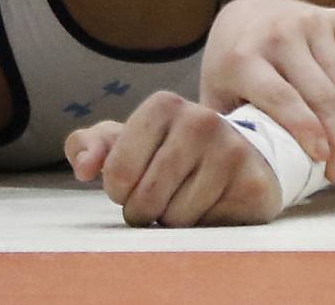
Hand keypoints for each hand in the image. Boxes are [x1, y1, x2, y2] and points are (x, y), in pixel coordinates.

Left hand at [65, 91, 280, 226]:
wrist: (245, 156)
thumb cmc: (173, 150)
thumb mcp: (129, 140)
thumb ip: (93, 146)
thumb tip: (82, 167)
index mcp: (164, 105)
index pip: (116, 173)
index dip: (118, 189)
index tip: (134, 180)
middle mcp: (201, 120)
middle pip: (144, 198)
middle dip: (143, 209)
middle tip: (159, 196)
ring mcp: (231, 151)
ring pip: (174, 218)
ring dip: (171, 220)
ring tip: (187, 197)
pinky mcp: (253, 184)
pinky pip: (205, 228)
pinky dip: (201, 226)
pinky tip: (212, 204)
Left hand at [199, 0, 334, 183]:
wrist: (248, 13)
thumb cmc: (234, 67)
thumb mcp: (218, 95)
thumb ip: (231, 129)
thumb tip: (250, 173)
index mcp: (243, 57)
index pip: (281, 97)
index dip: (306, 131)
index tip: (322, 162)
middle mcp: (279, 34)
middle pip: (322, 96)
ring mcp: (311, 22)